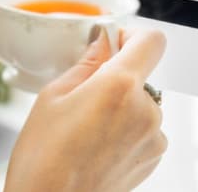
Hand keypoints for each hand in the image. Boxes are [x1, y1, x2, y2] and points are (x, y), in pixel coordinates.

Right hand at [4, 27, 167, 191]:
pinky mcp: (152, 159)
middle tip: (83, 99)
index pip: (151, 41)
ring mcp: (153, 138)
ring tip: (86, 130)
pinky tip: (96, 146)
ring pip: (140, 105)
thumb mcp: (54, 96)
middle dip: (115, 80)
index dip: (131, 36)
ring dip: (121, 109)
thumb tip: (102, 42)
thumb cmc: (44, 160)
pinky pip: (143, 131)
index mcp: (120, 87)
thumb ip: (86, 63)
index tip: (114, 43)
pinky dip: (125, 132)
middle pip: (141, 76)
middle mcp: (145, 111)